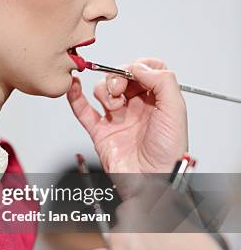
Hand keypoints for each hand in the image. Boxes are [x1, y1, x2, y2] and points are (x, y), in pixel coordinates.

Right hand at [66, 57, 187, 173]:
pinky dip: (75, 97)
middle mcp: (137, 108)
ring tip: (113, 104)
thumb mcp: (176, 111)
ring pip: (102, 91)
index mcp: (157, 101)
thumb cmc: (168, 154)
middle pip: (121, 78)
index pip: (145, 71)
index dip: (138, 66)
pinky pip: (83, 111)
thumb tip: (140, 67)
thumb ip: (163, 82)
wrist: (152, 183)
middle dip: (117, 77)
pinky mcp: (100, 132)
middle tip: (120, 88)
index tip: (135, 71)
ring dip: (104, 90)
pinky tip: (73, 87)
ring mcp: (117, 119)